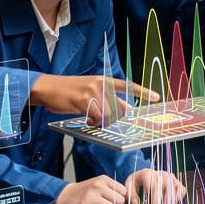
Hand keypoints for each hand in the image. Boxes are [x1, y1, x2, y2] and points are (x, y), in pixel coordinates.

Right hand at [30, 75, 158, 124]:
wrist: (48, 87)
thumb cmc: (68, 91)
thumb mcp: (90, 90)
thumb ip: (105, 98)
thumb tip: (123, 110)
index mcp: (103, 80)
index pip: (128, 86)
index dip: (143, 92)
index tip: (156, 97)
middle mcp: (100, 84)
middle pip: (118, 108)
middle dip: (114, 119)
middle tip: (103, 121)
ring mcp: (92, 92)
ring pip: (108, 115)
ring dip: (102, 121)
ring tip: (91, 119)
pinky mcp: (83, 100)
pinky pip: (96, 118)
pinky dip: (93, 122)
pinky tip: (87, 120)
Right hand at [52, 175, 126, 203]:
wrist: (65, 194)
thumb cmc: (85, 191)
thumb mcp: (99, 184)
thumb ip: (113, 189)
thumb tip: (128, 198)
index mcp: (104, 179)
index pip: (124, 191)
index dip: (121, 198)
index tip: (115, 201)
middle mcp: (98, 186)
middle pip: (120, 201)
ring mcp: (91, 196)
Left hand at [124, 168, 186, 203]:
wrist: (144, 174)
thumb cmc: (137, 181)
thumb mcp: (129, 185)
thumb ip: (131, 194)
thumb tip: (136, 203)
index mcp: (147, 173)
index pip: (153, 184)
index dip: (154, 198)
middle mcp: (160, 173)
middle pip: (165, 185)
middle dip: (164, 199)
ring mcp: (169, 177)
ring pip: (175, 186)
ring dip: (172, 199)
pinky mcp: (175, 181)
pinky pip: (181, 188)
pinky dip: (179, 197)